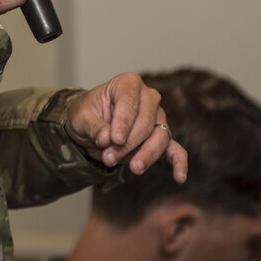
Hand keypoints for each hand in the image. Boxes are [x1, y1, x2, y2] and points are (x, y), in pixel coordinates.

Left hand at [65, 72, 187, 181]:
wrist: (90, 126)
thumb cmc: (87, 115)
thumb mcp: (81, 118)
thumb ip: (94, 127)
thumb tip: (106, 139)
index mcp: (128, 83)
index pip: (129, 102)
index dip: (123, 122)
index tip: (115, 139)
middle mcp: (148, 97)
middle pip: (146, 123)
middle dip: (128, 144)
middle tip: (108, 158)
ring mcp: (158, 117)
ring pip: (160, 137)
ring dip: (145, 155)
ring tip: (133, 168)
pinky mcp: (162, 137)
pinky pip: (175, 150)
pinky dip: (179, 163)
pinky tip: (179, 177)